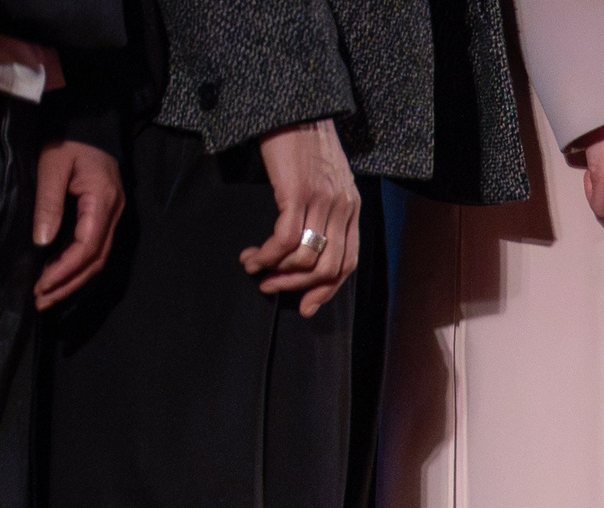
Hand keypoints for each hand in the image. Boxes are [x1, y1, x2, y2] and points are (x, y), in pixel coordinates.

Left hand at [32, 139, 120, 308]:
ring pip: (97, 260)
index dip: (65, 270)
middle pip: (96, 261)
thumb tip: (42, 242)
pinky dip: (76, 268)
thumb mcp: (52, 166)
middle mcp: (114, 216)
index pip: (88, 246)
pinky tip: (58, 277)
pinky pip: (93, 251)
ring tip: (46, 296)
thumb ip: (48, 203)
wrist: (90, 126)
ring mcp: (112, 219)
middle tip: (40, 301)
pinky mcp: (104, 219)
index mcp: (103, 202)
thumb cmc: (69, 142)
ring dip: (72, 281)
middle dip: (68, 284)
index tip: (41, 285)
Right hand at [242, 119, 358, 317]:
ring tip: (255, 270)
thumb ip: (325, 207)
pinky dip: (268, 254)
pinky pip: (285, 238)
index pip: (348, 262)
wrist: (295, 106)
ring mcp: (323, 200)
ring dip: (278, 271)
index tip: (306, 305)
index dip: (327, 288)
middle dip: (299, 286)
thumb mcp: (326, 178)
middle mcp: (343, 208)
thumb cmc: (303, 142)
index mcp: (352, 208)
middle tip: (271, 289)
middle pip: (329, 267)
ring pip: (306, 257)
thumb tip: (307, 239)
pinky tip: (251, 256)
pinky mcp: (298, 192)